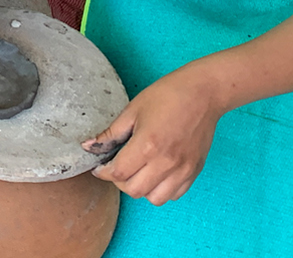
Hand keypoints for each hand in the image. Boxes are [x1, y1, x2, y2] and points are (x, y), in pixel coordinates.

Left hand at [82, 74, 225, 205]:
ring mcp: (183, 169)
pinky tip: (157, 173)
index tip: (101, 167)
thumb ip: (110, 134)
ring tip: (139, 172)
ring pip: (155, 198)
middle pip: (134, 190)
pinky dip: (162, 190)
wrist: (204, 93)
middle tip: (119, 168)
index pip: (118, 174)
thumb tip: (88, 147)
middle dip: (120, 182)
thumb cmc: (167, 96)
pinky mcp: (195, 170)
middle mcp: (166, 162)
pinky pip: (175, 194)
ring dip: (142, 189)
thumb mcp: (132, 111)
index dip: (104, 172)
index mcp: (147, 145)